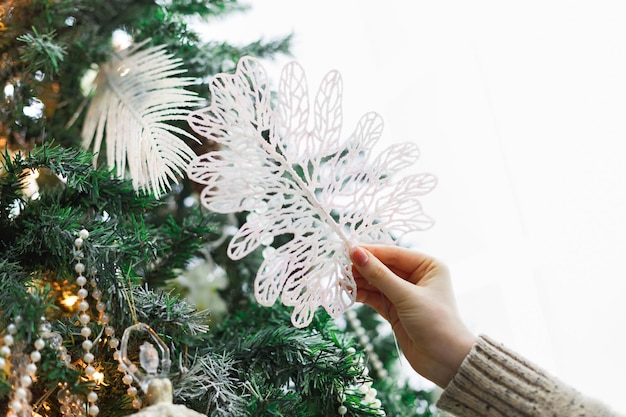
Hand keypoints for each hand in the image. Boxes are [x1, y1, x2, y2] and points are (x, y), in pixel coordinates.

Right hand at [349, 245, 475, 387]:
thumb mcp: (407, 296)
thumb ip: (379, 275)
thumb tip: (356, 253)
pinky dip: (362, 294)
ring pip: (376, 282)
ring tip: (341, 281)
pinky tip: (348, 292)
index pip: (393, 253)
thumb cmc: (436, 323)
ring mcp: (404, 293)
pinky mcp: (395, 309)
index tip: (347, 250)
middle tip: (339, 268)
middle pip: (383, 266)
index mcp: (427, 265)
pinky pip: (375, 297)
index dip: (370, 252)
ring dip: (359, 281)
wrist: (446, 362)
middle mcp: (416, 276)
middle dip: (362, 268)